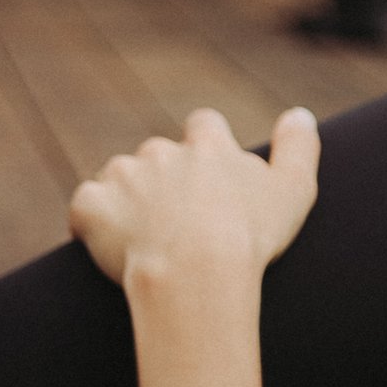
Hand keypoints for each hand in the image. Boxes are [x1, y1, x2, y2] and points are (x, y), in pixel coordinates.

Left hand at [70, 105, 320, 293]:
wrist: (195, 273)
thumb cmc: (250, 237)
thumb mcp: (294, 191)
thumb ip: (299, 148)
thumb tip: (300, 113)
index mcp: (207, 145)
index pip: (204, 125)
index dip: (205, 145)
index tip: (210, 173)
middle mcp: (162, 151)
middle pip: (158, 153)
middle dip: (163, 178)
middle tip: (178, 219)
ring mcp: (123, 176)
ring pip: (120, 176)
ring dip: (128, 197)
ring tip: (144, 237)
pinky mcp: (92, 206)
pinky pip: (86, 205)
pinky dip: (92, 220)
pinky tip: (108, 244)